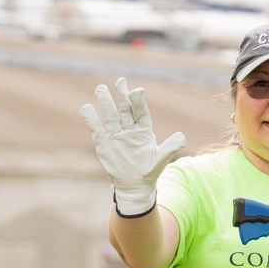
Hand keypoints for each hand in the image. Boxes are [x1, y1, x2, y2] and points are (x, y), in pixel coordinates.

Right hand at [80, 78, 185, 215]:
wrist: (134, 185)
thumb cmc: (149, 171)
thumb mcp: (160, 162)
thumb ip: (169, 149)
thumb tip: (182, 137)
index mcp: (144, 130)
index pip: (141, 112)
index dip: (139, 102)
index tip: (138, 91)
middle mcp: (129, 128)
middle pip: (125, 109)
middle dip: (122, 95)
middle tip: (121, 81)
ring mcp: (116, 134)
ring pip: (110, 116)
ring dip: (105, 102)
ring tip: (101, 88)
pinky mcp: (103, 142)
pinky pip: (97, 128)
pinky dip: (91, 119)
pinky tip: (86, 108)